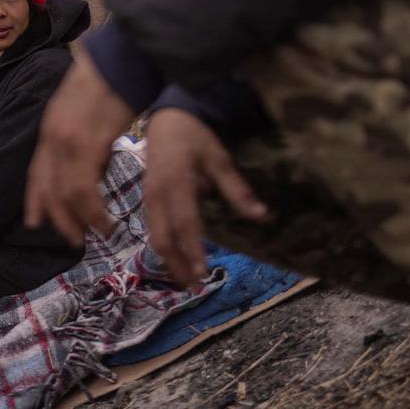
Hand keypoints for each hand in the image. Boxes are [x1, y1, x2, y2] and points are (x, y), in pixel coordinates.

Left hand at [24, 51, 136, 245]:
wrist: (124, 54)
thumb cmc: (113, 78)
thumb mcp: (86, 108)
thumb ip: (82, 134)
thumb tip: (93, 162)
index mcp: (52, 125)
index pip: (36, 171)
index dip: (35, 199)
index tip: (36, 221)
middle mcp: (54, 134)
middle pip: (47, 188)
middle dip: (59, 218)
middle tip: (73, 238)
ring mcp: (70, 138)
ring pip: (65, 193)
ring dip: (79, 219)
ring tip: (96, 232)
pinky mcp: (90, 142)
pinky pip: (84, 187)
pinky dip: (92, 210)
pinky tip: (104, 218)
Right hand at [144, 108, 267, 287]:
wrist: (166, 120)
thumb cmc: (195, 138)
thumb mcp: (220, 159)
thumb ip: (237, 190)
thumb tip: (262, 216)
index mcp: (176, 184)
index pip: (186, 223)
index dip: (193, 250)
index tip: (204, 272)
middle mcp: (157, 195)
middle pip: (163, 239)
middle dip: (178, 266)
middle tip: (196, 288)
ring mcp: (148, 199)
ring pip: (155, 238)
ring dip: (171, 262)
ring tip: (188, 281)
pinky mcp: (147, 201)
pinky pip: (154, 230)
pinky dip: (166, 249)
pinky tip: (179, 261)